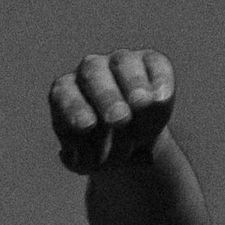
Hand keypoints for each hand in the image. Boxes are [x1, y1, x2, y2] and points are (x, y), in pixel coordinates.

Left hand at [49, 49, 175, 175]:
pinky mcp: (152, 62)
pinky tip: (160, 99)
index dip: (74, 108)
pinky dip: (159, 81)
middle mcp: (90, 71)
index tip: (87, 126)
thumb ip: (79, 160)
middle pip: (92, 73)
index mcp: (66, 92)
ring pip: (123, 64)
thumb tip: (71, 155)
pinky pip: (156, 65)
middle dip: (105, 96)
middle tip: (118, 119)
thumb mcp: (88, 162)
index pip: (64, 94)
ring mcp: (121, 63)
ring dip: (132, 84)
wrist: (132, 145)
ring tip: (141, 105)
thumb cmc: (101, 151)